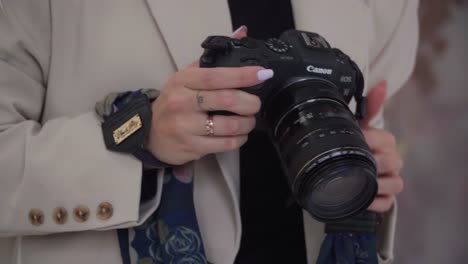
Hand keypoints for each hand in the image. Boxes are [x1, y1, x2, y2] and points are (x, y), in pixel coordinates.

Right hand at [146, 26, 273, 164]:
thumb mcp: (187, 77)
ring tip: (249, 120)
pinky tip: (239, 134)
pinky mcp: (191, 146)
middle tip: (256, 104)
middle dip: (250, 102)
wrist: (149, 133)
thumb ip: (213, 58)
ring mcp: (185, 126)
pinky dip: (239, 139)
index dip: (242, 75)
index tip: (263, 74)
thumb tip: (241, 33)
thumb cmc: (174, 102)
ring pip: (229, 126)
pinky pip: (225, 144)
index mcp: (183, 80)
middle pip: (226, 100)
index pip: (216, 76)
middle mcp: (182, 102)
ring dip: (247, 123)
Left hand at [361, 81, 403, 212]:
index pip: (387, 139)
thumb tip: (381, 84)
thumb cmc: (354, 146)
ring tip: (362, 180)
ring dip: (379, 183)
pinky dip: (376, 202)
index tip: (357, 138)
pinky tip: (364, 199)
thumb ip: (370, 106)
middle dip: (375, 161)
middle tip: (357, 160)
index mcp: (385, 143)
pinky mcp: (383, 199)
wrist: (343, 170)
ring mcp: (388, 181)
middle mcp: (391, 162)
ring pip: (396, 184)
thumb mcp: (359, 126)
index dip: (372, 139)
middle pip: (394, 162)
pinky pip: (387, 203)